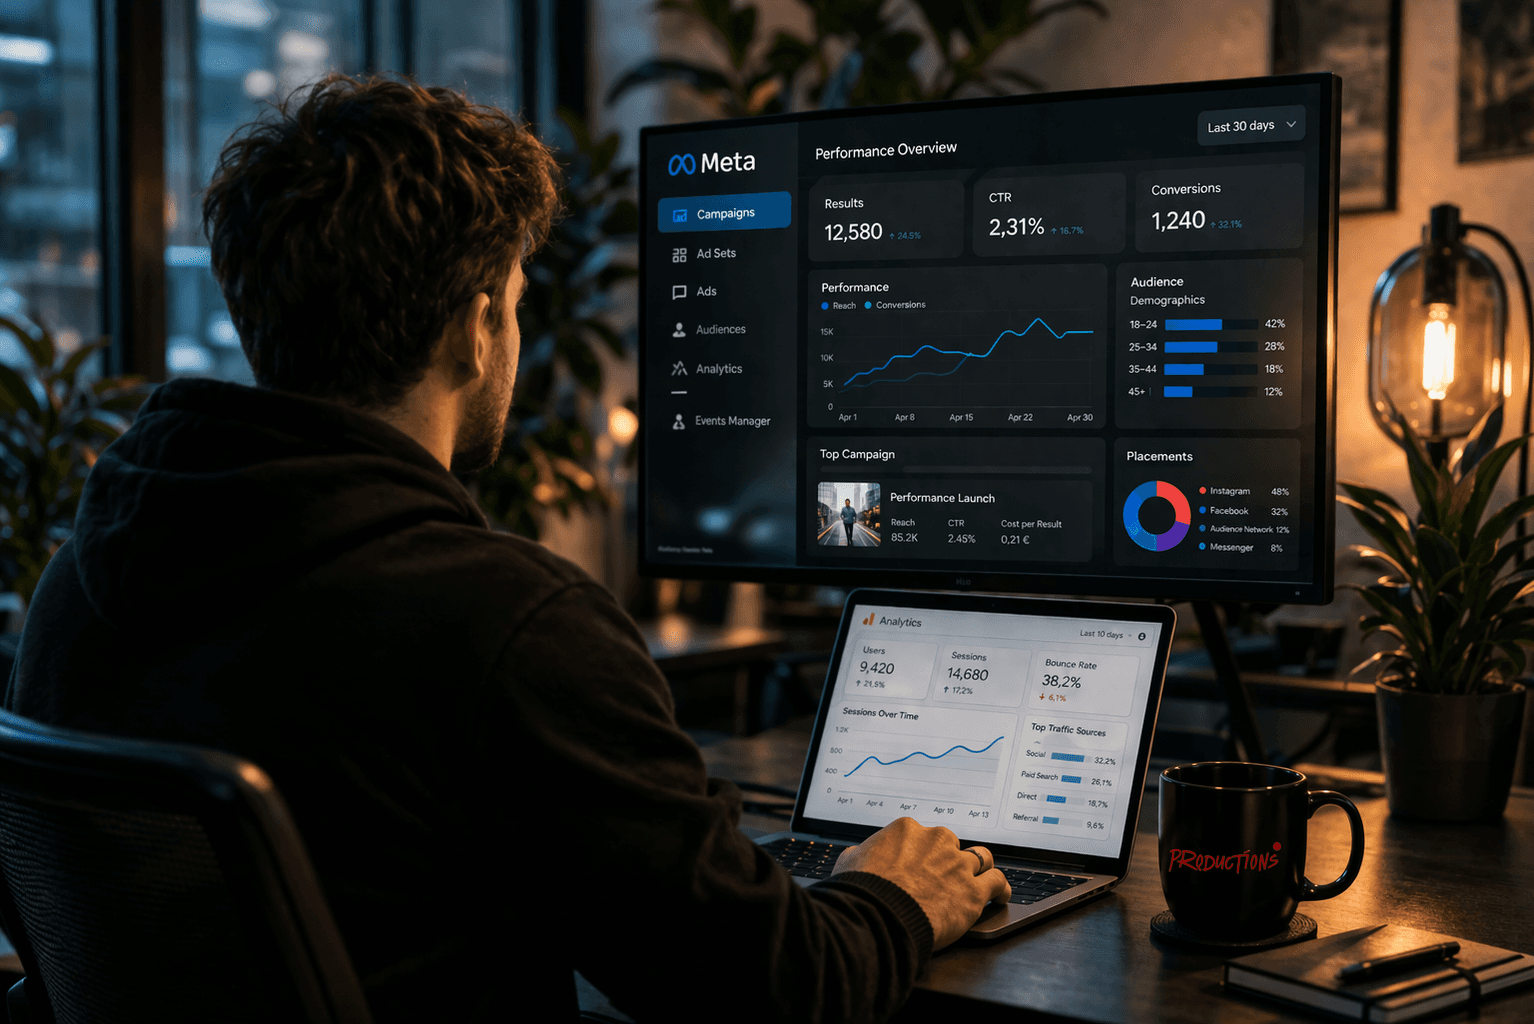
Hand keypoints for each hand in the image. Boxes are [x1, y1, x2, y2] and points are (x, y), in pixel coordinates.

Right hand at [831, 817, 1010, 948]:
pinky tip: (1000, 895)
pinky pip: (998, 882)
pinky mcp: (973, 891)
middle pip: (952, 845)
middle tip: (944, 877)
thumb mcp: (849, 862)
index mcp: (908, 829)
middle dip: (949, 859)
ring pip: (980, 859)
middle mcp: (937, 841)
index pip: (923, 836)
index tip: (923, 865)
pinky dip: (1000, 888)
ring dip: (979, 869)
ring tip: (981, 879)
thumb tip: (857, 855)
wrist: (878, 916)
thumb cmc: (862, 891)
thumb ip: (860, 853)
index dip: (923, 853)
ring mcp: (958, 865)